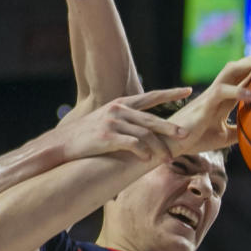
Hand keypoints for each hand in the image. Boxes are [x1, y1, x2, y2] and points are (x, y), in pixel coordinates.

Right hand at [57, 87, 191, 161]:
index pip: (150, 96)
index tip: (188, 90)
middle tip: (186, 135)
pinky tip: (148, 160)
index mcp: (121, 104)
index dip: (170, 93)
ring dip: (159, 148)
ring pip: (145, 134)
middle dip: (171, 128)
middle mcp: (118, 110)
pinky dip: (142, 153)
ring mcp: (112, 122)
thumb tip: (143, 129)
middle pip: (152, 119)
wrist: (62, 143)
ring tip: (168, 158)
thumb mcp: (105, 120)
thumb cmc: (85, 135)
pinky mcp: (107, 136)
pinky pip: (132, 144)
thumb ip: (125, 121)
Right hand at [167, 46, 250, 155]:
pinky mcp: (204, 103)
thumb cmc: (194, 138)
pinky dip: (238, 93)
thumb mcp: (224, 136)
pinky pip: (221, 92)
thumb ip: (240, 131)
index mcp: (225, 96)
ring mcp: (211, 94)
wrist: (171, 143)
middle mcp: (219, 89)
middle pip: (242, 65)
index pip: (247, 74)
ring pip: (231, 70)